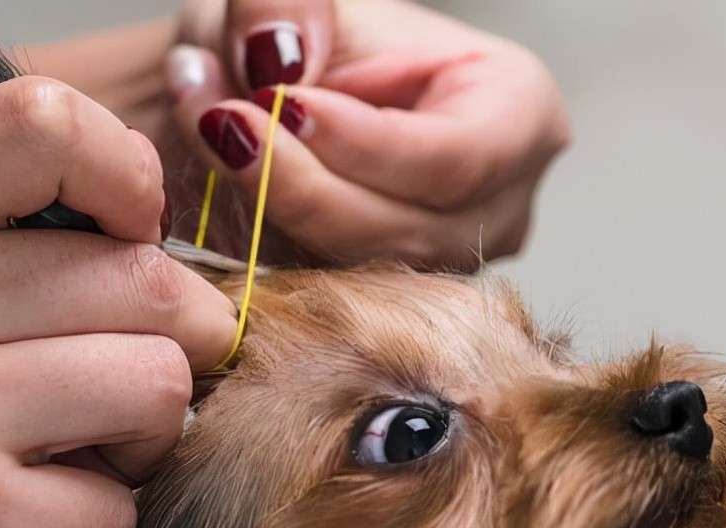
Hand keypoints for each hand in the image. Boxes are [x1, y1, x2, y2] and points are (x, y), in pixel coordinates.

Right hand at [0, 77, 234, 527]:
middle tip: (122, 391)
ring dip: (146, 437)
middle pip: (148, 281)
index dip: (130, 177)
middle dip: (174, 344)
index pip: (46, 125)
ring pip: (159, 385)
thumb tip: (149, 243)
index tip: (135, 235)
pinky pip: (120, 509)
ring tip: (78, 460)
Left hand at [166, 0, 570, 267]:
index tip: (278, 103)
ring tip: (206, 125)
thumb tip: (278, 57)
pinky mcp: (391, 299)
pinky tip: (214, 178)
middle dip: (300, 180)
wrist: (274, 92)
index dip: (364, 143)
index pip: (457, 156)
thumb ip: (285, 3)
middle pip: (407, 230)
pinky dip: (261, 242)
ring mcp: (448, 263)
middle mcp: (499, 206)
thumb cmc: (309, 41)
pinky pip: (327, 294)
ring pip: (359, 270)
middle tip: (217, 118)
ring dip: (268, 205)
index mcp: (520, 113)